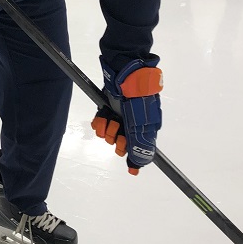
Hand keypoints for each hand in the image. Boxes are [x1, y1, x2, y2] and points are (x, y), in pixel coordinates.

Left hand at [92, 58, 162, 174]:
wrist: (126, 76)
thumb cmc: (138, 100)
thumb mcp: (142, 127)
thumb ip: (140, 148)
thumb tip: (137, 167)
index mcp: (144, 130)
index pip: (136, 150)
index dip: (128, 152)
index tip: (125, 151)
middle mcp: (131, 125)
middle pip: (120, 143)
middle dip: (116, 138)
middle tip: (118, 129)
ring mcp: (119, 116)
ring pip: (108, 134)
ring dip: (107, 129)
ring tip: (110, 119)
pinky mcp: (107, 109)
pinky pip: (100, 123)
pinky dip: (99, 122)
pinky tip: (102, 116)